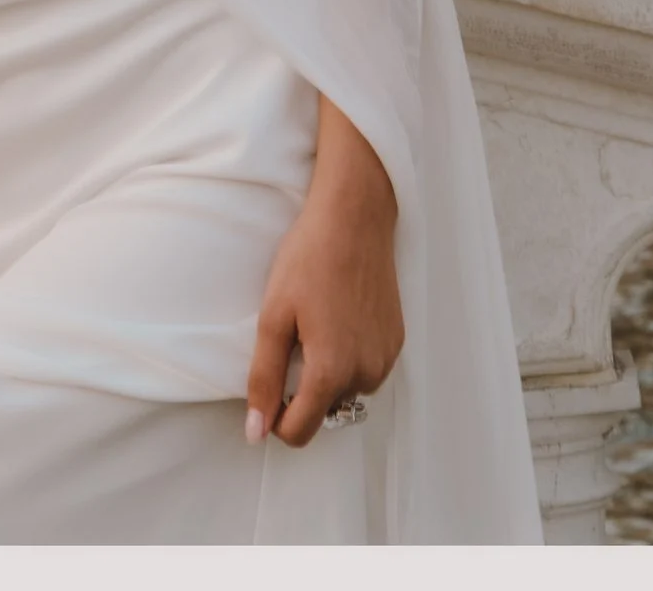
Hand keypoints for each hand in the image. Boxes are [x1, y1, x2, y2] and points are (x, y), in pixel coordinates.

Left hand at [244, 94, 403, 448]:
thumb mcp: (273, 318)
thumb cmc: (308, 261)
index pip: (299, 432)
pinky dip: (348, 358)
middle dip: (302, 391)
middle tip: (290, 339)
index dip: (275, 420)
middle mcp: (366, 374)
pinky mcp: (397, 342)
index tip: (267, 387)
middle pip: (323, 411)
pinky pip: (366, 369)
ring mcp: (386, 359)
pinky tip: (337, 319)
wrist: (355, 219)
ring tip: (314, 325)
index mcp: (332, 372)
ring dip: (327, 375)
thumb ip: (264, 379)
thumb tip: (255, 431)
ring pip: (346, 391)